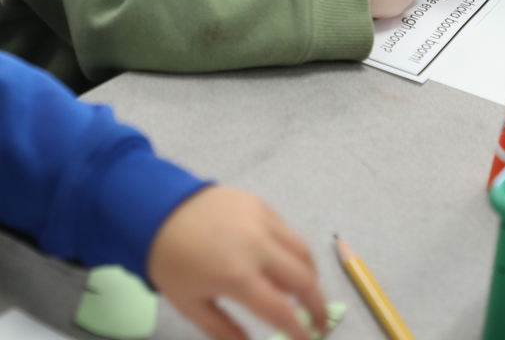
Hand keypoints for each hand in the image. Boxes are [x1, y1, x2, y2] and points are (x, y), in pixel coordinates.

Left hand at [147, 186, 327, 339]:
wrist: (156, 209)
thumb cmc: (170, 262)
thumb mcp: (190, 305)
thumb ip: (223, 330)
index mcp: (237, 276)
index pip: (282, 310)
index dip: (300, 331)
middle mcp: (257, 246)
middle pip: (303, 278)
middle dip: (319, 304)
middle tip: (321, 322)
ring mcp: (262, 220)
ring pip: (302, 250)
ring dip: (311, 275)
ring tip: (309, 294)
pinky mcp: (260, 204)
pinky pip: (287, 231)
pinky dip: (294, 251)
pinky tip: (287, 263)